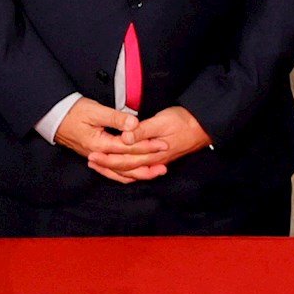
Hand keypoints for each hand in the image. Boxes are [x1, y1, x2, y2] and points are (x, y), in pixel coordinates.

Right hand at [56, 97, 155, 182]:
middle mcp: (98, 155)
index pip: (128, 148)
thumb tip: (134, 124)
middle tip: (165, 159)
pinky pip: (112, 172)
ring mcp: (96, 158)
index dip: (147, 146)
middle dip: (148, 162)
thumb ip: (116, 118)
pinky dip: (125, 175)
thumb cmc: (74, 111)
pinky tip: (136, 175)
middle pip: (127, 164)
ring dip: (140, 173)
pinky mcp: (96, 158)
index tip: (163, 143)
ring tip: (156, 171)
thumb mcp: (95, 111)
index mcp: (100, 144)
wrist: (54, 117)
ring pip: (120, 172)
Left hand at [86, 105, 211, 180]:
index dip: (107, 158)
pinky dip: (127, 172)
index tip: (93, 154)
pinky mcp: (158, 160)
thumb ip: (142, 131)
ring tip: (99, 165)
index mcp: (151, 153)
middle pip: (125, 168)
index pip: (124, 159)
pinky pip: (140, 171)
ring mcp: (156, 163)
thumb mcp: (161, 122)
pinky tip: (119, 170)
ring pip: (131, 172)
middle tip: (90, 160)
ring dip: (114, 169)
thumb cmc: (183, 121)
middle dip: (106, 165)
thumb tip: (125, 138)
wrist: (203, 126)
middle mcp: (152, 162)